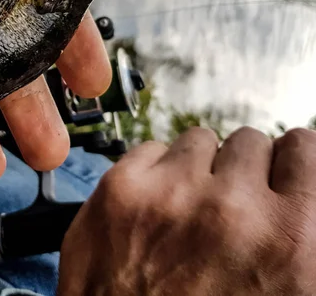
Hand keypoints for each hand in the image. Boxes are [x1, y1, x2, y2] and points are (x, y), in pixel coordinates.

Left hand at [58, 127, 315, 294]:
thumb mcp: (290, 293)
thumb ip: (301, 237)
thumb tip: (298, 196)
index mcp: (291, 242)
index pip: (304, 148)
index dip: (288, 165)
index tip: (275, 178)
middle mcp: (234, 210)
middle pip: (249, 142)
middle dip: (239, 171)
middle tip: (224, 208)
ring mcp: (172, 194)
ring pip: (199, 140)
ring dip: (196, 168)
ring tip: (185, 209)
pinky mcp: (121, 188)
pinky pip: (151, 148)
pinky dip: (153, 172)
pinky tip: (151, 209)